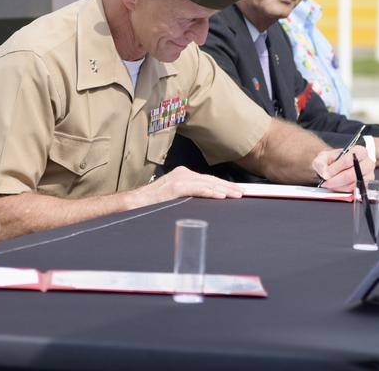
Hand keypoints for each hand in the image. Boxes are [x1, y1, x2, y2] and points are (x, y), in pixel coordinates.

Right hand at [125, 166, 242, 208]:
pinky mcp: (176, 187)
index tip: (236, 190)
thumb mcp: (174, 196)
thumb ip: (189, 196)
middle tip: (242, 193)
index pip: (207, 180)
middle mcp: (182, 174)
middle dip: (228, 187)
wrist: (135, 203)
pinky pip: (197, 189)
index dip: (223, 185)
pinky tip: (221, 196)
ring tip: (237, 195)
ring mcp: (179, 179)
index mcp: (183, 175)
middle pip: (210, 180)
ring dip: (224, 190)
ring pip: (207, 184)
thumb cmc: (153, 203)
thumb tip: (205, 202)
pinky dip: (210, 192)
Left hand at [313, 145, 373, 191]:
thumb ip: (321, 163)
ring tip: (329, 184)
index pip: (349, 159)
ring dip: (339, 186)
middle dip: (337, 179)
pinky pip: (355, 191)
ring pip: (353, 184)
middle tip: (326, 181)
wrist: (333, 168)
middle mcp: (368, 163)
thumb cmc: (331, 161)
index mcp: (359, 151)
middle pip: (352, 174)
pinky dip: (343, 190)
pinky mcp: (366, 186)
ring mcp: (369, 175)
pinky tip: (336, 187)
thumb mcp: (322, 158)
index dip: (336, 168)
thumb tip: (324, 171)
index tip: (326, 173)